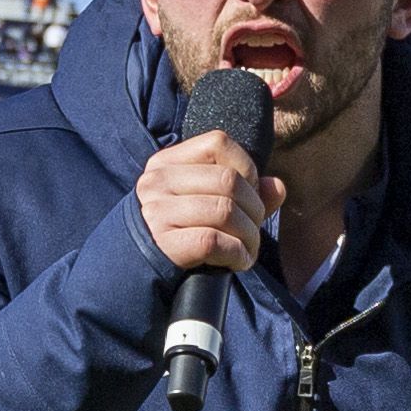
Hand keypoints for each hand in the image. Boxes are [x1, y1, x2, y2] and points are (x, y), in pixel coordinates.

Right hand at [133, 132, 278, 278]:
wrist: (133, 267)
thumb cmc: (178, 232)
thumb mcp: (204, 203)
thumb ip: (243, 192)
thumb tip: (277, 187)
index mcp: (167, 162)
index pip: (218, 143)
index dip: (246, 168)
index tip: (249, 195)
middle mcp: (158, 182)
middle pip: (229, 180)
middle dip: (255, 209)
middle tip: (253, 229)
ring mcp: (158, 212)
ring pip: (226, 211)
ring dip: (250, 236)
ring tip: (248, 249)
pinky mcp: (165, 243)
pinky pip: (215, 241)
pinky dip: (237, 254)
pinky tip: (237, 261)